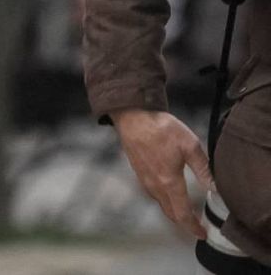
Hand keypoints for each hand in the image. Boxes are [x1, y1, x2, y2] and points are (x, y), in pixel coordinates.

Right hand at [110, 108, 213, 237]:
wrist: (133, 117)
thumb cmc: (161, 129)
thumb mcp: (190, 146)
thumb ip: (204, 169)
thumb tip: (216, 188)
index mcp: (169, 181)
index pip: (182, 213)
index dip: (193, 227)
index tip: (202, 233)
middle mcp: (154, 185)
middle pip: (170, 212)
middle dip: (184, 222)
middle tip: (197, 226)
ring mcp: (144, 180)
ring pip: (160, 204)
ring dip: (173, 211)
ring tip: (186, 212)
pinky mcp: (138, 173)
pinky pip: (153, 194)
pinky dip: (164, 201)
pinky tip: (169, 194)